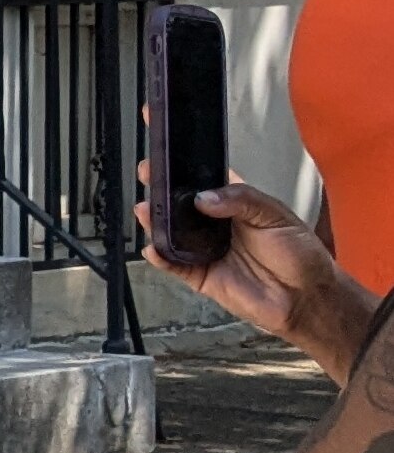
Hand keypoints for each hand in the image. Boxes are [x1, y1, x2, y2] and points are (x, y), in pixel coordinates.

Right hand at [134, 177, 364, 371]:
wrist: (306, 298)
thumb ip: (241, 201)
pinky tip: (153, 248)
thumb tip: (203, 198)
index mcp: (235, 203)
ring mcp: (205, 249)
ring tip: (146, 209)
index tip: (169, 154)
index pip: (206, 179)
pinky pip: (173, 264)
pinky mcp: (199, 275)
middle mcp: (216, 224)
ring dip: (156, 221)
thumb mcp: (277, 216)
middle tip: (149, 173)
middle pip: (181, 204)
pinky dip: (160, 257)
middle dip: (162, 189)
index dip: (188, 167)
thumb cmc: (300, 255)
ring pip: (172, 232)